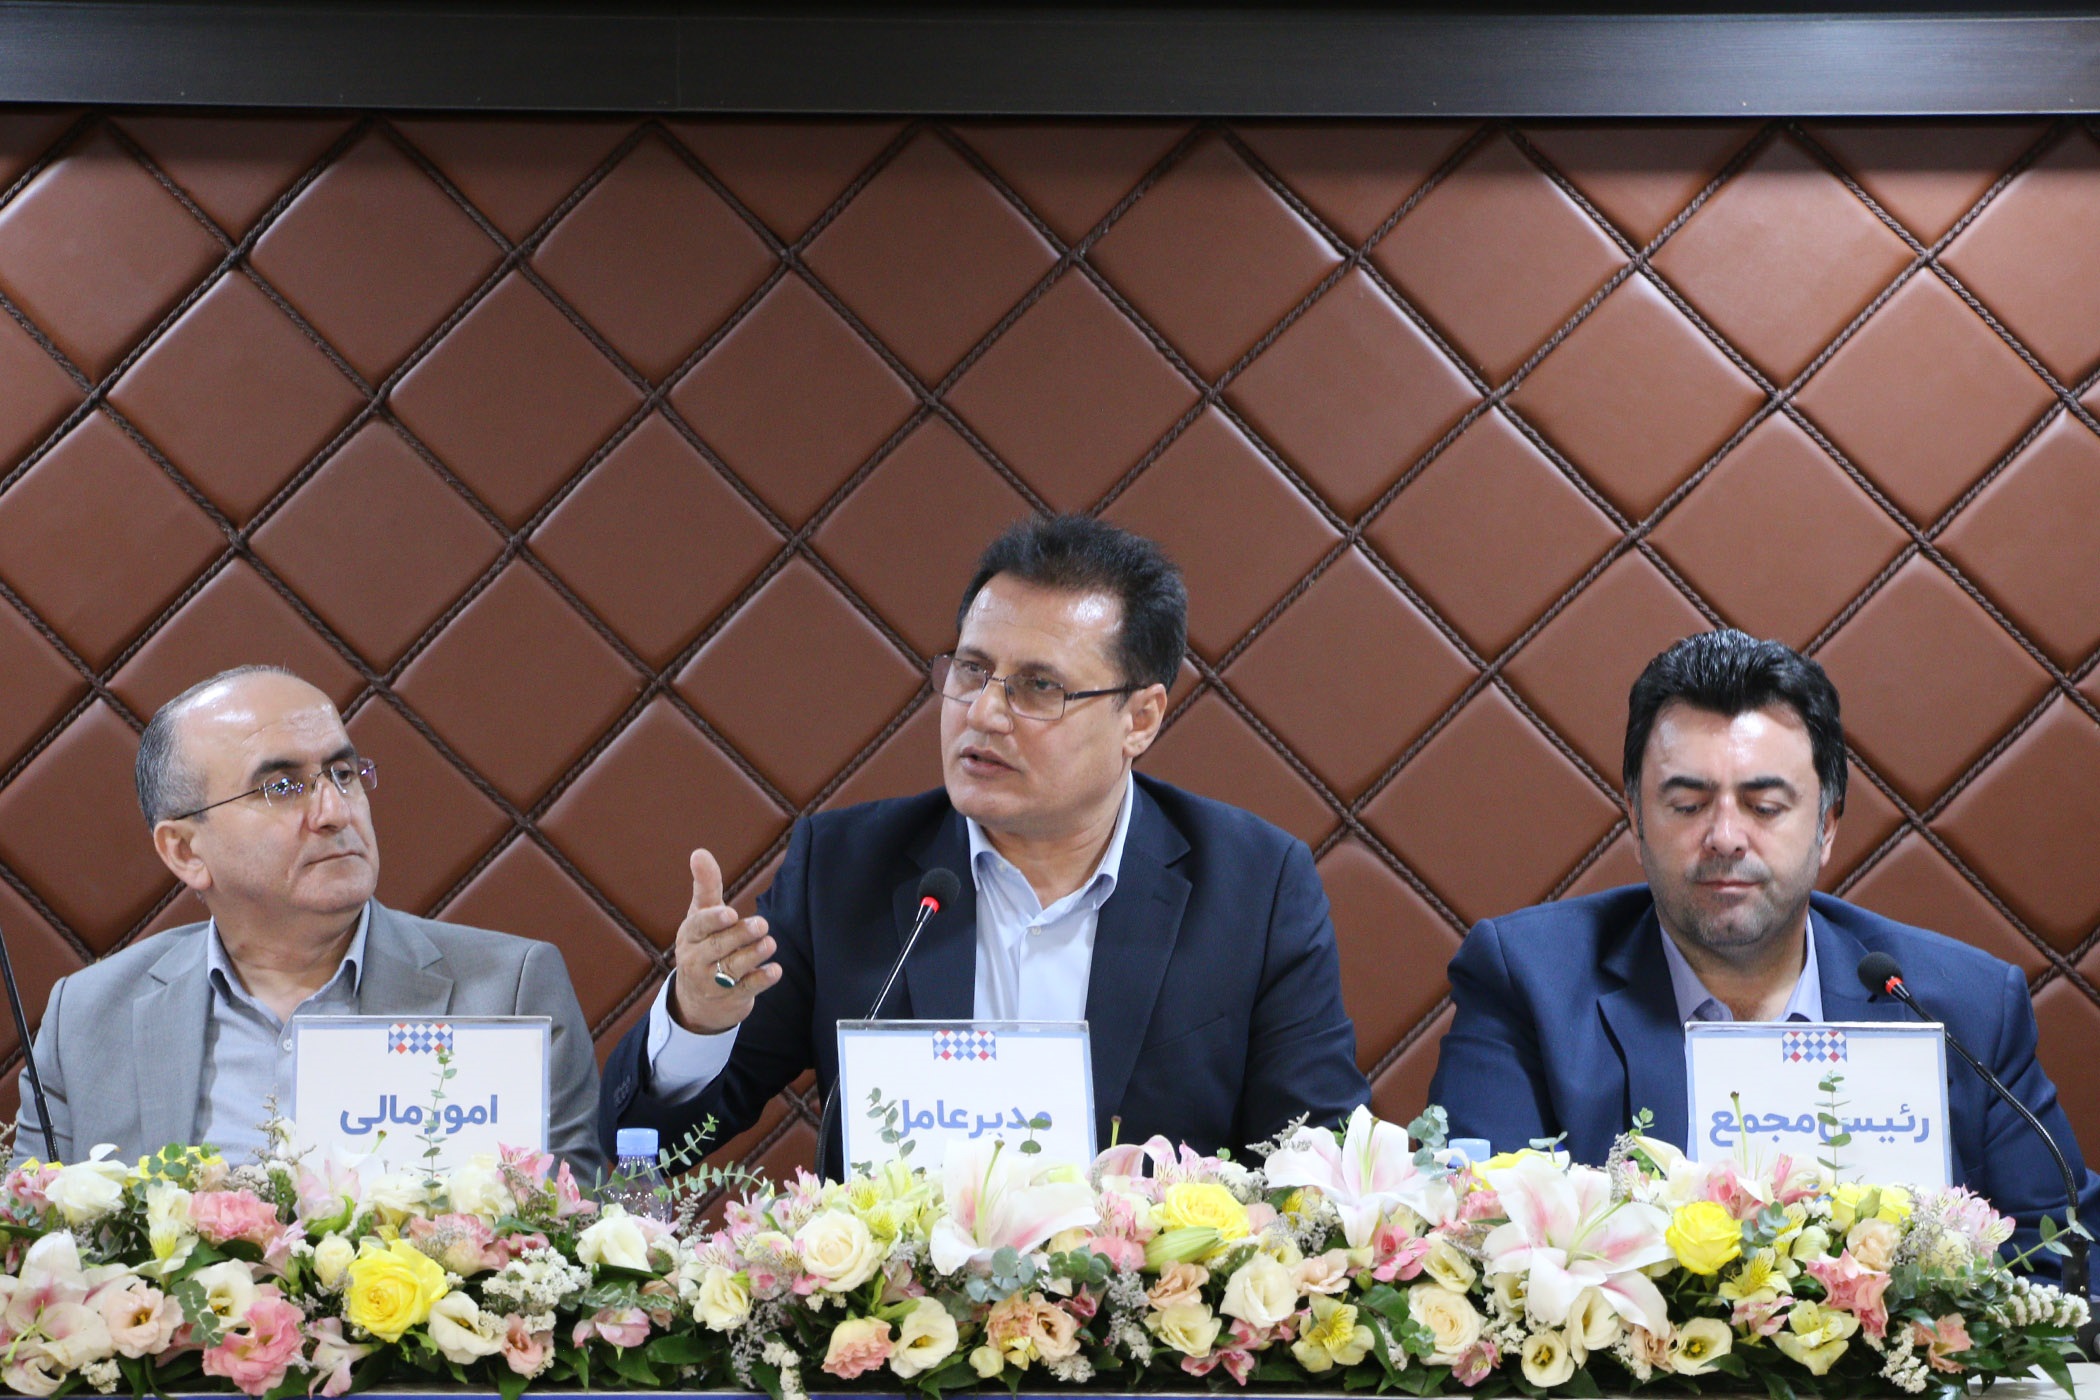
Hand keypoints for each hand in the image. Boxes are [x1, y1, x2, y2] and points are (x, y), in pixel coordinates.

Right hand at [668, 849, 778, 1034]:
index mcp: (690, 936)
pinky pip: (747, 989)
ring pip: (734, 968)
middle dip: (740, 936)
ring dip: (753, 955)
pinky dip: (762, 979)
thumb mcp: (701, 915)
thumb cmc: (703, 944)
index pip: (699, 926)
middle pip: (719, 947)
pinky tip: (775, 970)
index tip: (730, 913)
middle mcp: (697, 960)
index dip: (714, 920)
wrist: (698, 1000)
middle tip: (762, 925)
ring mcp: (713, 982)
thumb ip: (706, 885)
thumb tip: (699, 852)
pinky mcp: (731, 998)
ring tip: (769, 944)